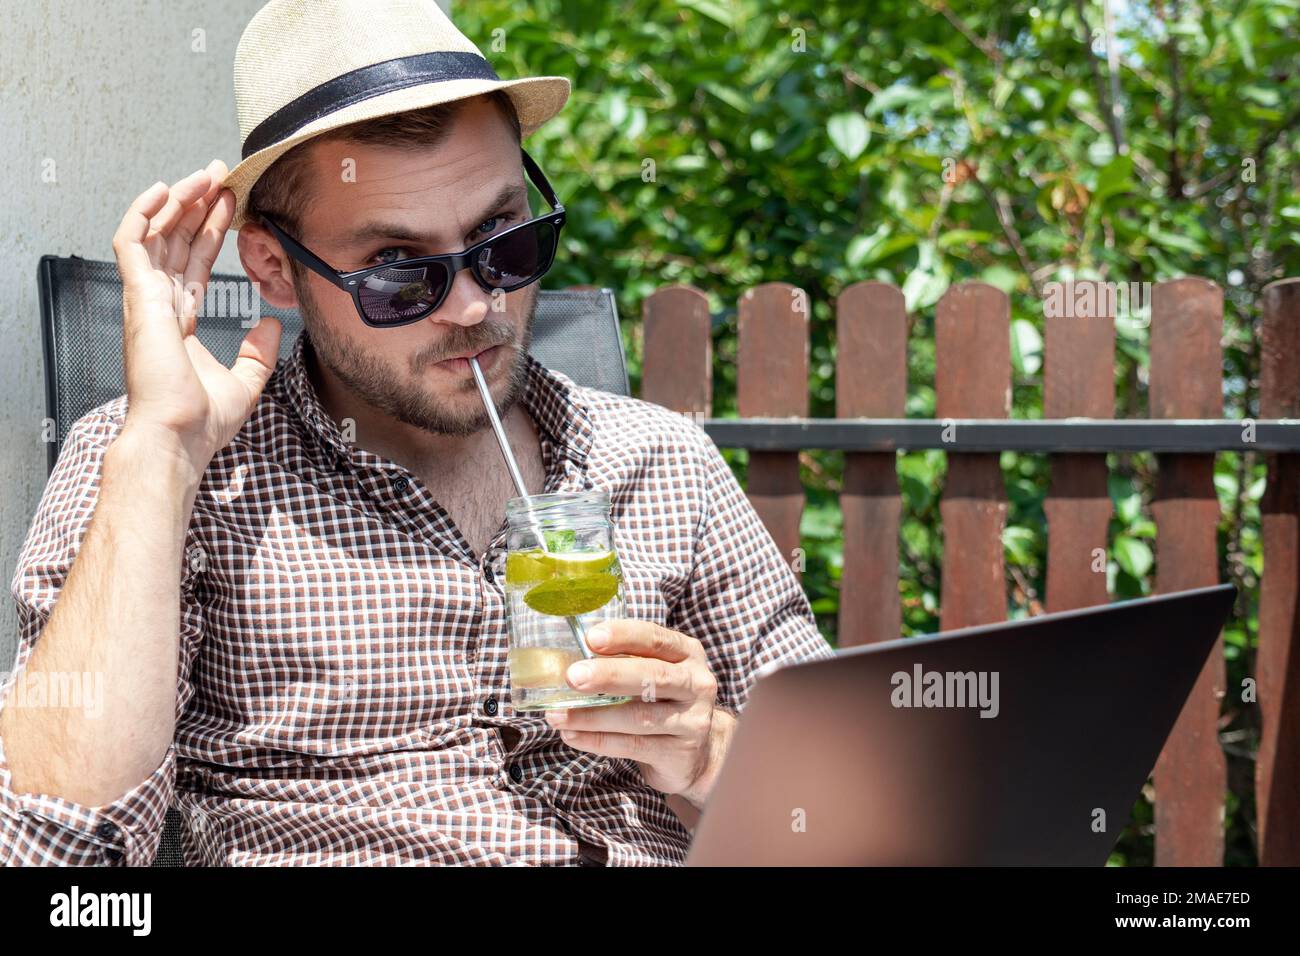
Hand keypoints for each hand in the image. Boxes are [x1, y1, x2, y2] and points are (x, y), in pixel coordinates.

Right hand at [112, 160, 280, 476]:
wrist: (180, 435)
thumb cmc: (202, 421)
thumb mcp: (246, 382)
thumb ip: (258, 352)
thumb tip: (271, 323)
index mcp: (180, 322)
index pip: (195, 262)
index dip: (212, 230)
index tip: (232, 203)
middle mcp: (161, 306)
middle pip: (177, 240)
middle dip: (198, 204)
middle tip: (221, 174)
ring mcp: (147, 300)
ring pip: (157, 233)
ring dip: (179, 200)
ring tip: (205, 174)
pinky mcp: (139, 298)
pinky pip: (132, 242)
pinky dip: (144, 212)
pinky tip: (166, 189)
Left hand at [544, 619, 737, 808]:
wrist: (696, 753)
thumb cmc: (661, 702)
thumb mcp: (653, 673)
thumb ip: (624, 661)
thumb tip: (569, 658)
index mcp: (687, 654)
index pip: (656, 638)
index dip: (624, 636)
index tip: (591, 637)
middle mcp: (696, 684)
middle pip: (653, 676)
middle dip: (609, 675)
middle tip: (573, 676)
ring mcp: (692, 720)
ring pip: (639, 716)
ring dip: (593, 716)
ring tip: (558, 715)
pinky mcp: (679, 753)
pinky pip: (633, 745)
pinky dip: (598, 741)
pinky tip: (572, 736)